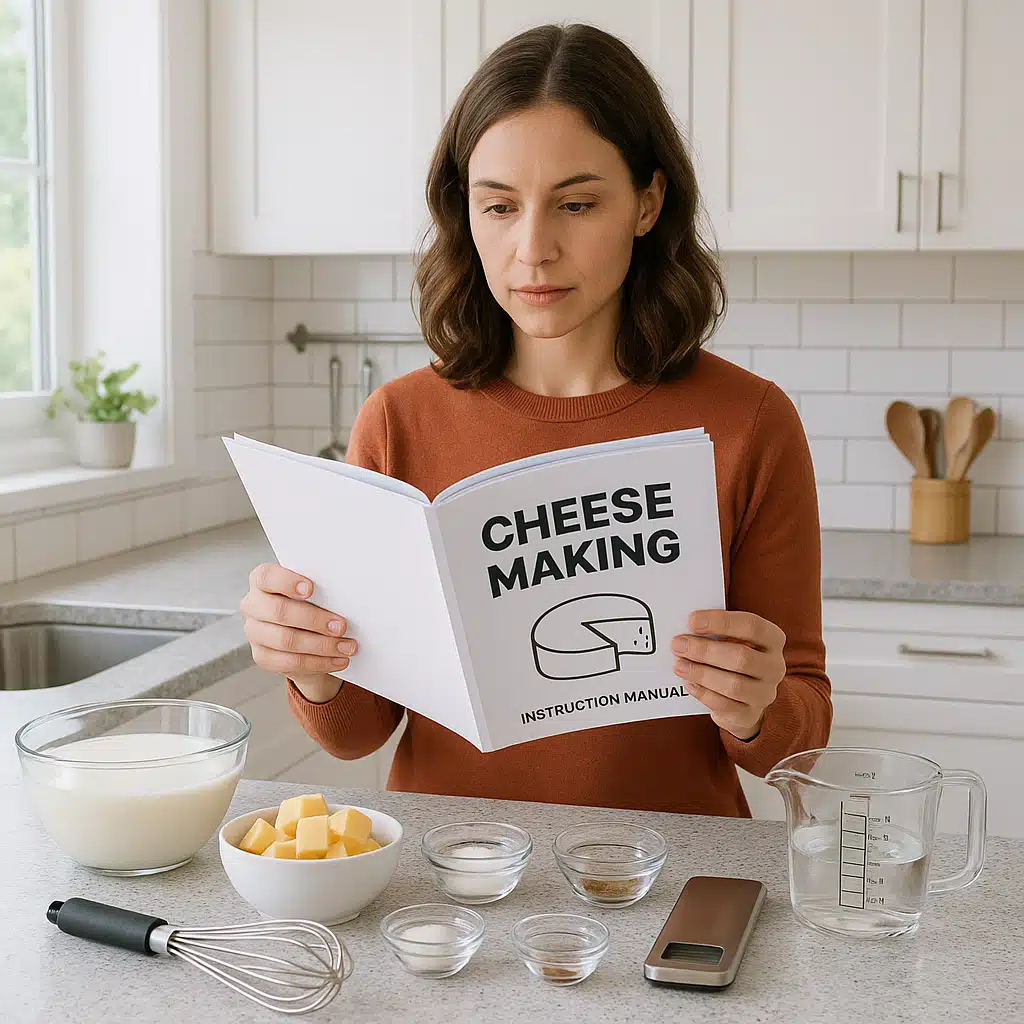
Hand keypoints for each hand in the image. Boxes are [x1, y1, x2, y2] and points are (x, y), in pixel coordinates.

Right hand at [240, 564, 356, 701]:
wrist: (303, 633)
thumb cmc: (310, 603)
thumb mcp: (313, 592)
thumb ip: (320, 589)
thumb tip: (345, 596)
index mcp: (262, 581)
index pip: (266, 577)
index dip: (287, 582)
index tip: (311, 589)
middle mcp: (252, 605)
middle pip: (279, 612)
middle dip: (314, 620)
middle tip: (342, 626)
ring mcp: (254, 632)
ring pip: (286, 640)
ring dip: (322, 645)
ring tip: (347, 646)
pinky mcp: (262, 657)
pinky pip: (290, 662)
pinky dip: (318, 662)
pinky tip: (338, 660)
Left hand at [671, 610, 786, 740]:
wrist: (745, 698)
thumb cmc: (734, 658)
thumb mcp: (732, 640)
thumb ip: (716, 633)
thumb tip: (687, 630)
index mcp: (772, 640)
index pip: (751, 626)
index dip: (721, 622)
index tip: (692, 620)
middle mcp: (774, 667)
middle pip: (741, 657)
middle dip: (704, 650)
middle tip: (678, 645)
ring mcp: (764, 693)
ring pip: (733, 684)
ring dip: (701, 673)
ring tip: (679, 665)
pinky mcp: (749, 714)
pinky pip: (723, 704)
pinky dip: (703, 693)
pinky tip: (689, 683)